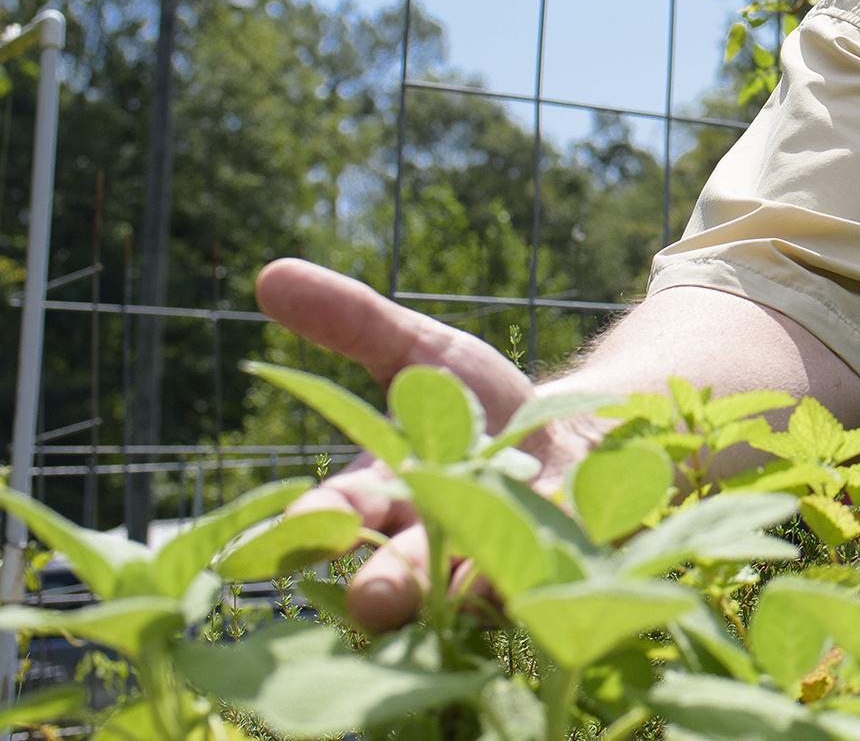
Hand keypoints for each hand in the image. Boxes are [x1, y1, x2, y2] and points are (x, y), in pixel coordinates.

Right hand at [254, 259, 598, 629]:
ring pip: (471, 589)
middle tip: (374, 597)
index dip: (318, 521)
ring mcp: (494, 562)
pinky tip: (547, 568)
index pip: (336, 512)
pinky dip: (549, 572)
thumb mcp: (423, 351)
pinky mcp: (562, 563)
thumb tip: (269, 272)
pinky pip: (551, 577)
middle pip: (398, 570)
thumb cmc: (480, 402)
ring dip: (467, 590)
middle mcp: (431, 542)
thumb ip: (354, 323)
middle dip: (387, 582)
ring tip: (465, 590)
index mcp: (383, 493)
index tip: (309, 520)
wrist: (580, 433)